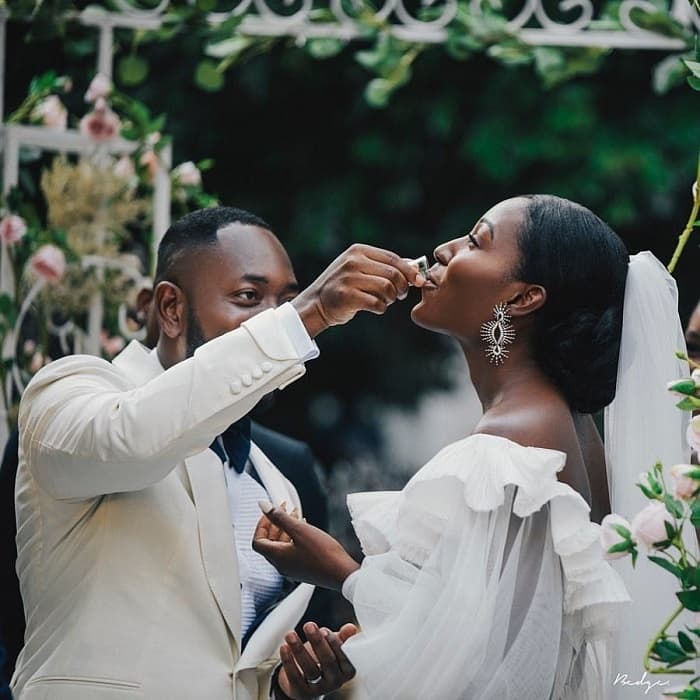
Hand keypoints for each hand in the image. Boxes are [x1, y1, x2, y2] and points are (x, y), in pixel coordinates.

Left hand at [253, 503, 359, 590]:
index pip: (258, 541)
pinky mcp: (303, 569)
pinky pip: (291, 551)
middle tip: (284, 508)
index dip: (262, 524)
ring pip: (281, 546)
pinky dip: (293, 537)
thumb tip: (262, 506)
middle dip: (275, 523)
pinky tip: (304, 528)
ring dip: (285, 528)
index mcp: (277, 557)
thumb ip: (279, 517)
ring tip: (296, 514)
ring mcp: (292, 568)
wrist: (342, 573)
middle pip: (269, 543)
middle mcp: (281, 565)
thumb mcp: (299, 530)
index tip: (271, 512)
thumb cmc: (322, 553)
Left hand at [275, 622, 357, 699]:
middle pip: (327, 661)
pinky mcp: (301, 692)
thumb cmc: (323, 659)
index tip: (324, 630)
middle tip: (308, 626)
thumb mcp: (333, 647)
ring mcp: (318, 689)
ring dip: (299, 649)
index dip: (334, 643)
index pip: (344, 657)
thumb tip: (351, 628)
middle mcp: (335, 681)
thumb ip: (342, 637)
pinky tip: (284, 647)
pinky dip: (288, 661)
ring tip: (290, 634)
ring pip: (310, 669)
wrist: (306, 680)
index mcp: (347, 670)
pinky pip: (295, 677)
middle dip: (317, 642)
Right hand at [291, 244, 425, 336]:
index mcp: (358, 251)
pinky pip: (377, 303)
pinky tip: (376, 308)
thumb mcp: (360, 269)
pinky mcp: (347, 296)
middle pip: (393, 274)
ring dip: (391, 298)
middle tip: (400, 296)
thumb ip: (384, 266)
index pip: (392, 259)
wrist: (315, 304)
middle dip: (402, 287)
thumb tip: (415, 267)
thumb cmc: (343, 287)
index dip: (409, 271)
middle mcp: (353, 261)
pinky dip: (381, 308)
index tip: (419, 281)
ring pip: (386, 288)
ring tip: (385, 301)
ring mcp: (349, 278)